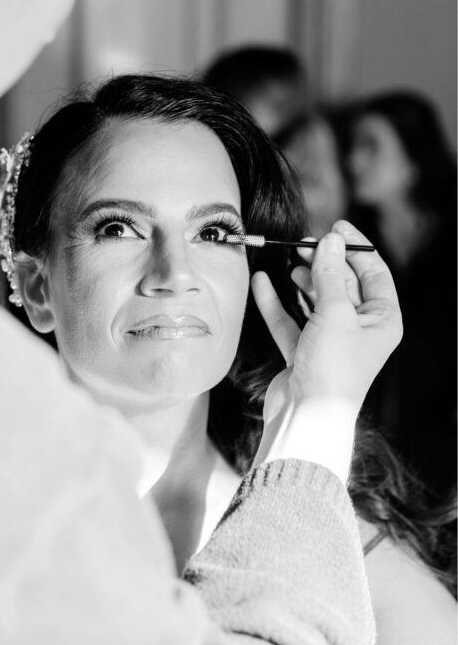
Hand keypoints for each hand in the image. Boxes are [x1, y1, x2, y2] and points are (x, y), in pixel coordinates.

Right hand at [251, 220, 401, 411]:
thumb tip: (329, 242)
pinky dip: (277, 302)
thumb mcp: (334, 313)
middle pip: (344, 284)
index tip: (334, 229)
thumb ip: (330, 274)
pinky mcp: (303, 352)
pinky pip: (290, 320)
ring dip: (303, 280)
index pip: (374, 274)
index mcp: (382, 321)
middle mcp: (359, 330)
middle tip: (303, 243)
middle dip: (324, 262)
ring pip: (317, 301)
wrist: (307, 416)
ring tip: (289, 259)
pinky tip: (263, 282)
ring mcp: (330, 341)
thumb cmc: (332, 369)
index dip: (355, 249)